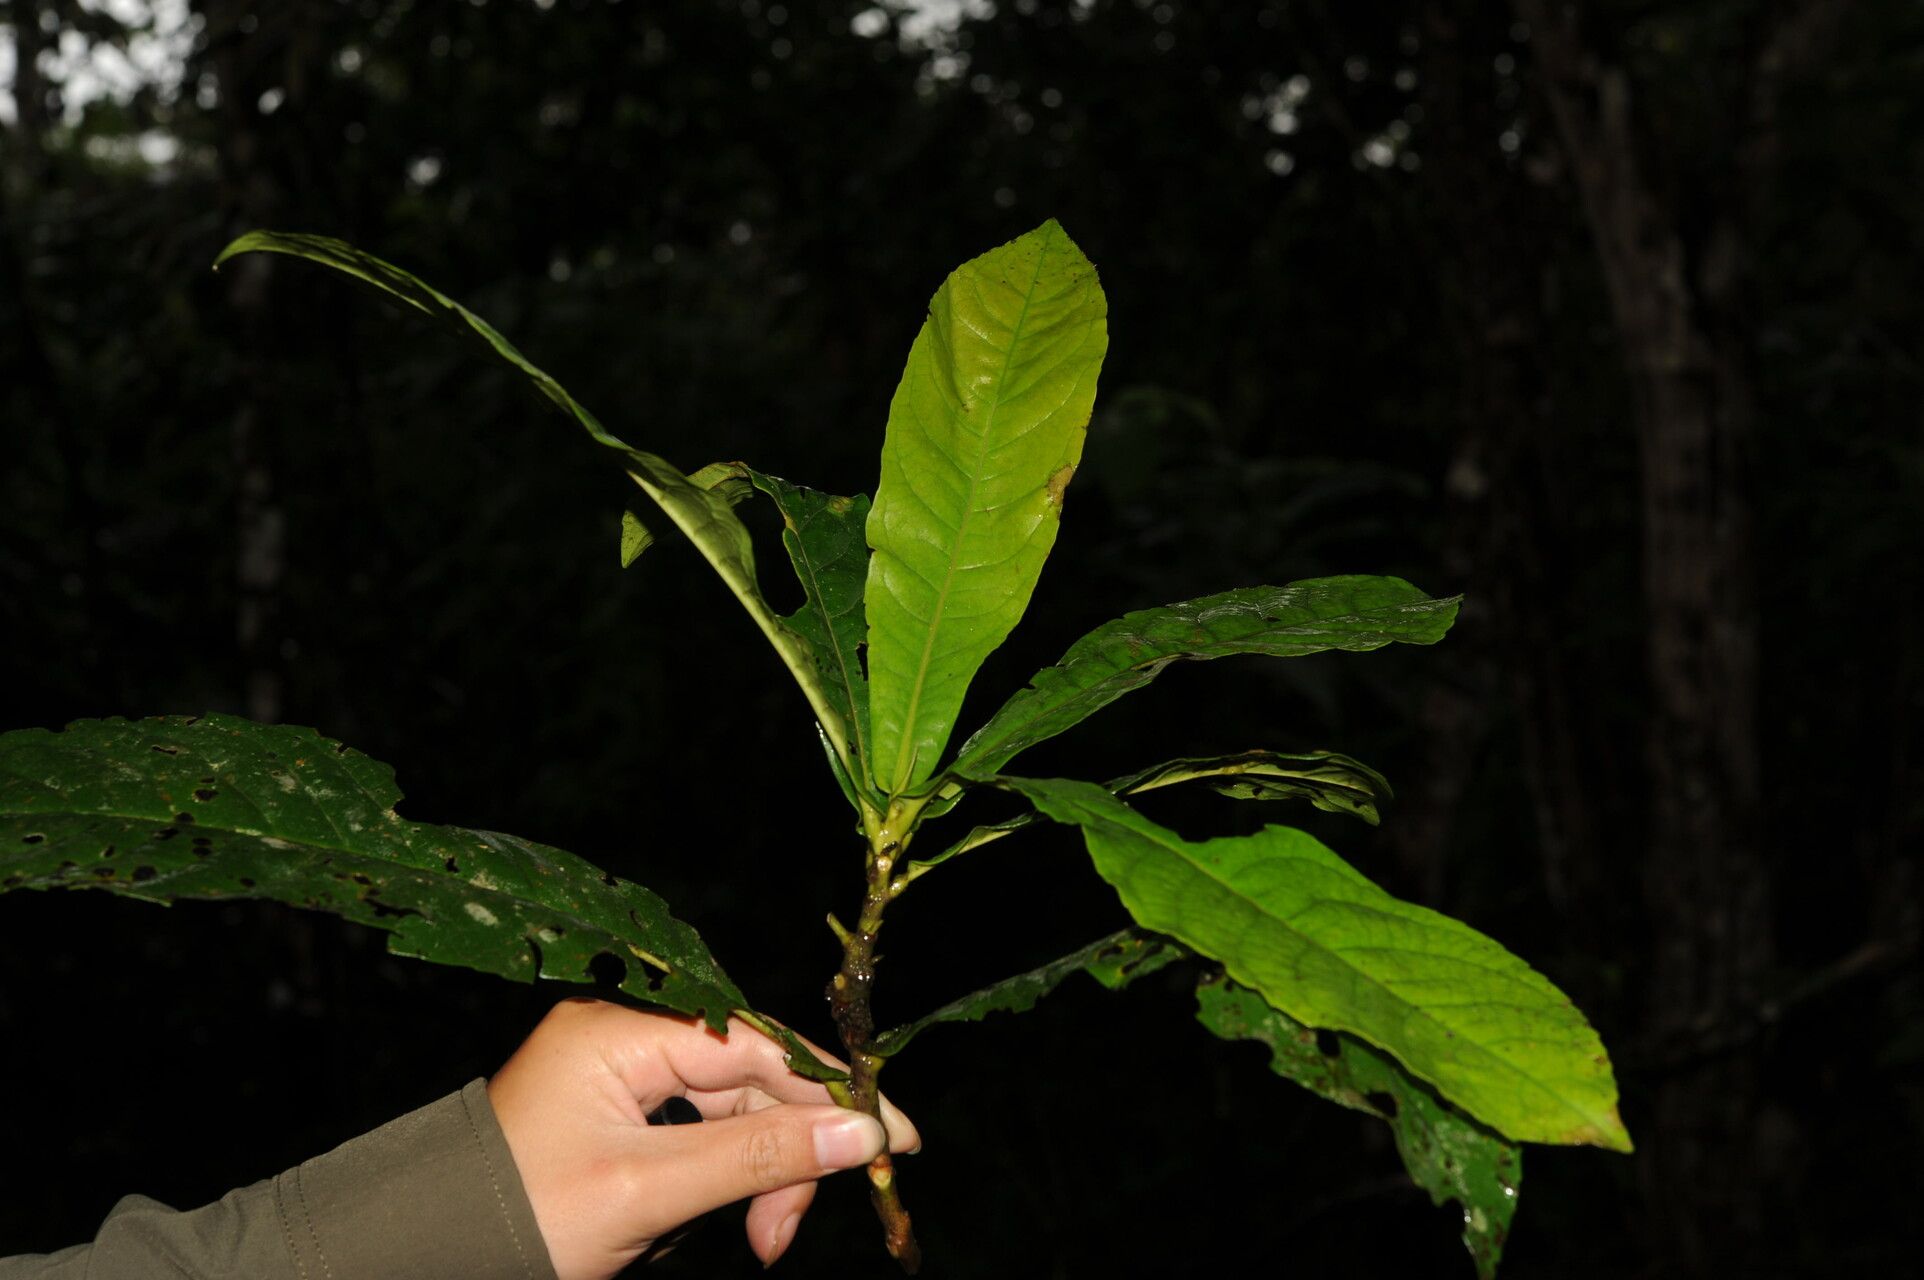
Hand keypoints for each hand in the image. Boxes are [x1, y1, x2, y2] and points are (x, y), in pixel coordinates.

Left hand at [487, 997, 918, 1278]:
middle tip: (789, 1229)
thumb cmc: (525, 1220)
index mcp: (620, 1031)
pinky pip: (700, 1136)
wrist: (424, 1262)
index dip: (829, 1092)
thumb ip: (757, 1157)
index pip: (756, 1045)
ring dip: (757, 1177)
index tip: (893, 1137)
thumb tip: (861, 1135)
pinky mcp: (618, 1116)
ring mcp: (620, 1076)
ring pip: (731, 1115)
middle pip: (749, 1082)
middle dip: (784, 1154)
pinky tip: (732, 1224)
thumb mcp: (650, 1192)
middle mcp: (624, 1037)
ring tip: (762, 1244)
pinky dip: (725, 1181)